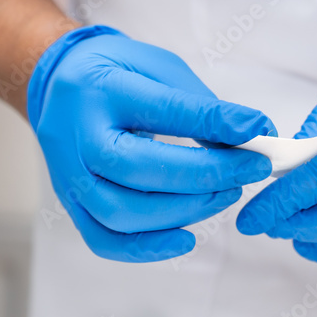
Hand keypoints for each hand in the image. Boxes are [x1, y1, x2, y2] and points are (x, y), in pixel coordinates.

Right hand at [28, 26, 274, 261]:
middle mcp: (76, 136)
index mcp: (98, 89)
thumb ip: (198, 104)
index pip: (164, 111)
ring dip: (185, 210)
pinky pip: (104, 240)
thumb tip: (252, 136)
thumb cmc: (117, 73)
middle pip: (139, 169)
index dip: (215, 123)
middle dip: (206, 174)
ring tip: (226, 194)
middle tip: (251, 168)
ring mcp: (68, 176)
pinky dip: (147, 248)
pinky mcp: (71, 205)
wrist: (59, 83)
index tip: (257, 131)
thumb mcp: (157, 67)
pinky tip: (186, 239)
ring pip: (122, 213)